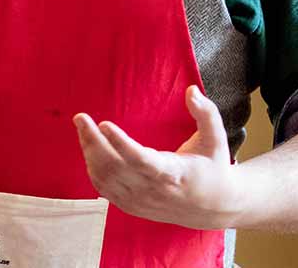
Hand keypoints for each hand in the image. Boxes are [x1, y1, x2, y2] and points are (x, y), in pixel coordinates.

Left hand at [74, 86, 243, 229]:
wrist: (214, 207)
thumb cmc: (213, 167)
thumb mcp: (216, 139)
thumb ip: (206, 113)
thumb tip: (191, 90)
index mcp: (174, 174)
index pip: (142, 161)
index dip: (121, 144)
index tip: (104, 124)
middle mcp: (154, 191)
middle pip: (115, 168)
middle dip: (94, 142)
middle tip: (81, 118)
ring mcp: (140, 201)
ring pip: (106, 179)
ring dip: (90, 152)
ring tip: (82, 126)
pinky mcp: (132, 206)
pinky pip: (105, 189)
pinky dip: (93, 168)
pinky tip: (88, 148)